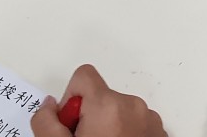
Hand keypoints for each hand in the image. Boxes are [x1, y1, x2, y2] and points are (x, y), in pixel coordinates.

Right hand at [30, 65, 165, 136]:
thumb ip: (46, 122)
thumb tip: (49, 106)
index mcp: (107, 105)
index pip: (83, 76)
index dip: (70, 99)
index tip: (70, 126)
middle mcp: (133, 106)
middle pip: (101, 98)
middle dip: (89, 119)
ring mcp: (150, 121)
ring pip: (119, 113)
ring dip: (109, 130)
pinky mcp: (160, 134)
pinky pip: (137, 125)